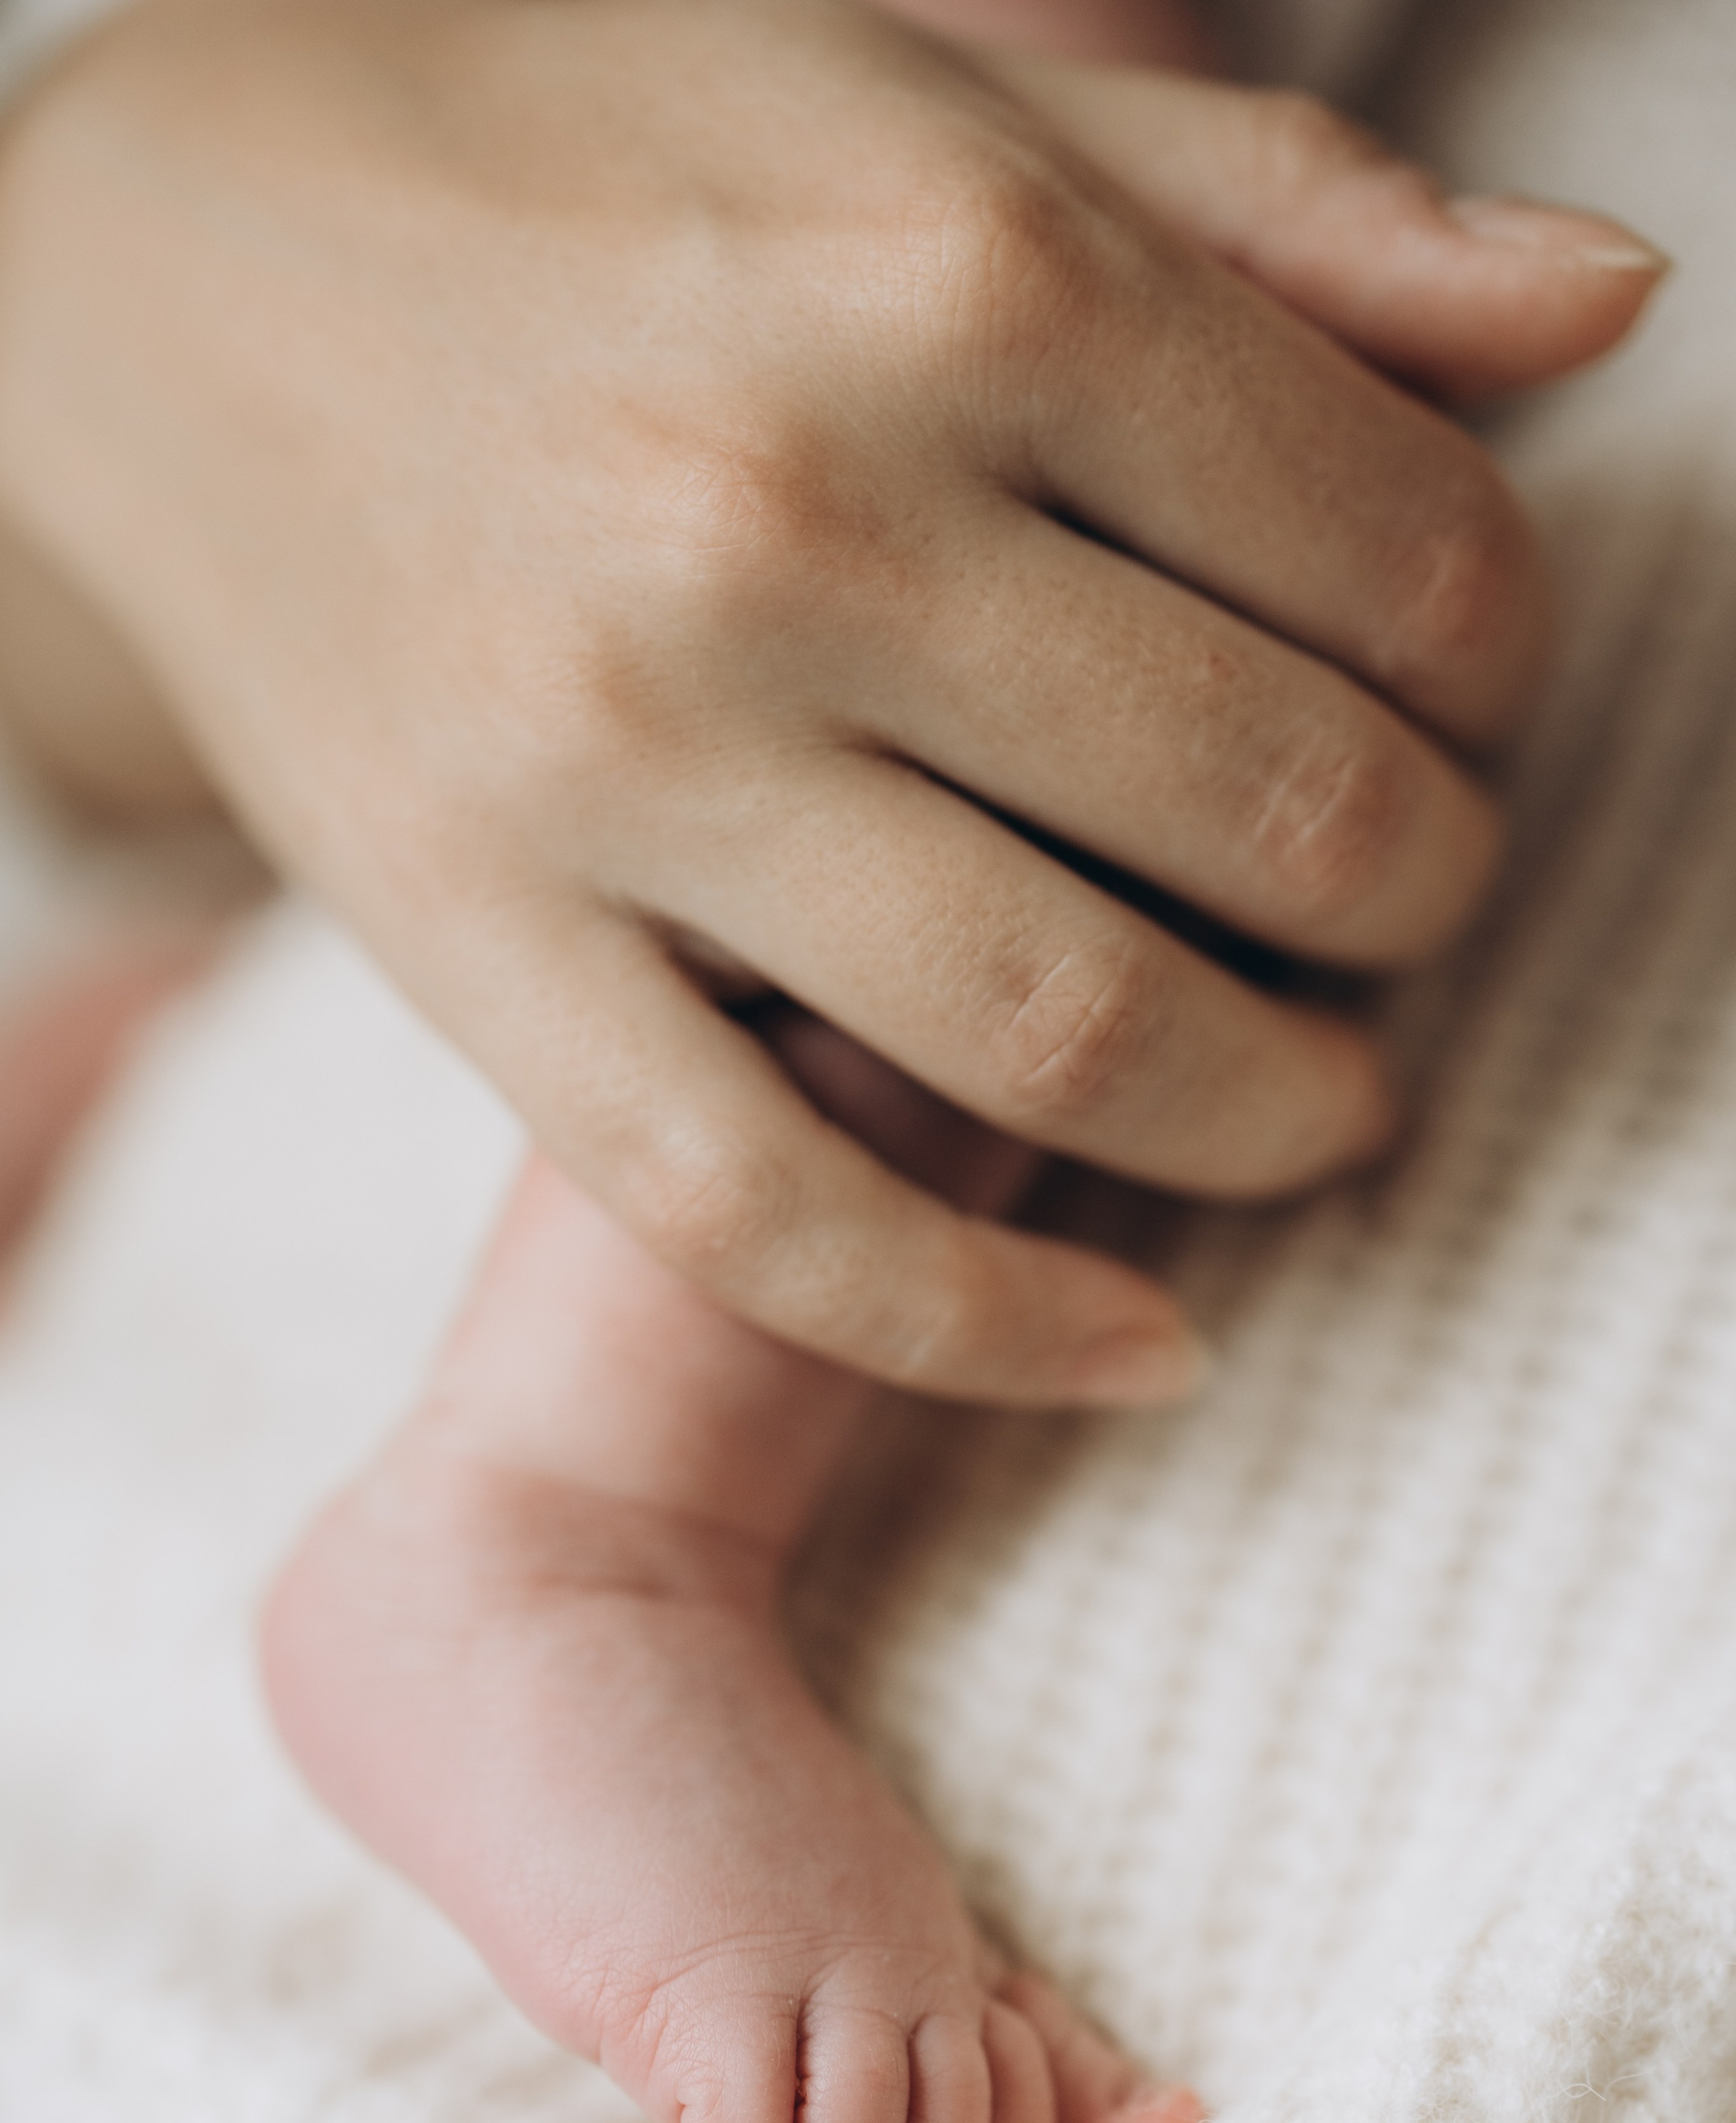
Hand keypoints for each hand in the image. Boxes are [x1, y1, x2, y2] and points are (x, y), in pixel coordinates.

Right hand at [0, 0, 1661, 1399]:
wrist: (167, 275)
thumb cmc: (590, 163)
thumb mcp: (948, 103)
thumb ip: (1291, 216)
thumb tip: (1603, 317)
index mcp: (967, 272)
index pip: (1409, 562)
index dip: (1502, 670)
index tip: (1463, 705)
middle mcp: (800, 516)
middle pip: (1287, 820)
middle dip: (1425, 904)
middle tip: (1407, 915)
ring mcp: (625, 761)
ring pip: (1074, 1038)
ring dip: (1280, 1122)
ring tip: (1326, 1115)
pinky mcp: (480, 948)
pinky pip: (775, 1217)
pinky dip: (997, 1328)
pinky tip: (1146, 1352)